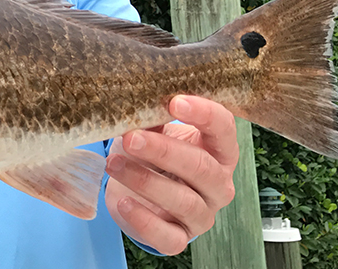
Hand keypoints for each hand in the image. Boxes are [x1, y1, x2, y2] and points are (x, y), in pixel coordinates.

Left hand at [103, 95, 238, 254]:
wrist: (136, 194)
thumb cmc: (151, 156)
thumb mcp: (153, 131)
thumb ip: (153, 118)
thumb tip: (140, 99)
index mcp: (218, 151)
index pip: (223, 129)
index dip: (203, 114)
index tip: (174, 102)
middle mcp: (217, 184)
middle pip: (202, 167)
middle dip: (164, 151)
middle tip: (131, 138)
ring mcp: (202, 214)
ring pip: (184, 201)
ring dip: (146, 181)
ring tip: (114, 164)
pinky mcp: (179, 237)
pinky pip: (168, 236)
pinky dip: (144, 220)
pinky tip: (123, 202)